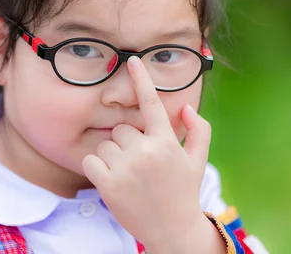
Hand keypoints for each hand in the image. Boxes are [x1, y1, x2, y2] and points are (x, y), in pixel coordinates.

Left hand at [82, 55, 213, 249]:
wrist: (172, 230)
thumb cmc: (184, 191)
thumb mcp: (198, 160)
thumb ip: (199, 129)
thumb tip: (184, 108)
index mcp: (166, 142)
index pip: (151, 103)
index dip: (141, 79)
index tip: (131, 61)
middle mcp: (145, 151)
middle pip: (121, 128)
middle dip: (127, 142)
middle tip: (140, 163)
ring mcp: (125, 168)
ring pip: (106, 144)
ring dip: (113, 156)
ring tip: (129, 174)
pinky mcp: (107, 184)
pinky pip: (91, 160)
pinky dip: (97, 167)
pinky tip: (113, 179)